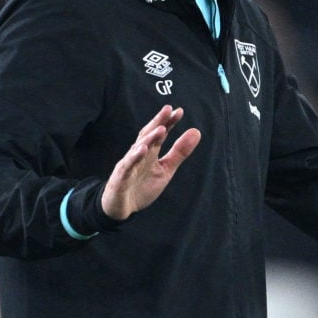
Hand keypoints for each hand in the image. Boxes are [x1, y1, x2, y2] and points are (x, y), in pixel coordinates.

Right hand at [101, 105, 201, 220]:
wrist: (121, 208)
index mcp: (150, 152)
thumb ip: (179, 152)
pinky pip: (128, 166)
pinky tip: (142, 150)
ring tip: (161, 128)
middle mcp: (138, 154)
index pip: (160, 134)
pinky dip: (134, 157)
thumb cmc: (142, 186)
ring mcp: (129, 165)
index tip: (179, 112)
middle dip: (158, 122)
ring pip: (138, 148)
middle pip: (148, 135)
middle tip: (168, 109)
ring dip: (149, 138)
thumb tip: (196, 132)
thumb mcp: (166, 170)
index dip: (169, 123)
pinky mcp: (121, 177)